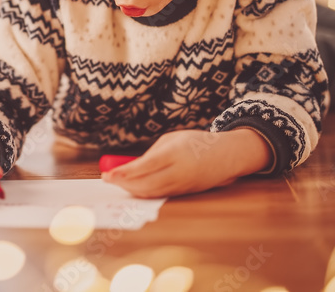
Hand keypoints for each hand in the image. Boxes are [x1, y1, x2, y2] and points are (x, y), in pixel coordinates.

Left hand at [101, 128, 271, 197]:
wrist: (227, 155)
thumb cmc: (195, 142)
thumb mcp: (171, 140)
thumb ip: (151, 154)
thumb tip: (130, 169)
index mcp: (175, 153)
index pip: (144, 166)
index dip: (124, 173)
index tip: (107, 174)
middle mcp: (179, 172)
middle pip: (146, 184)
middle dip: (124, 184)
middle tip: (108, 179)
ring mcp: (184, 185)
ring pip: (152, 193)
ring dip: (132, 190)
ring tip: (117, 182)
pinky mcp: (186, 193)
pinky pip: (160, 195)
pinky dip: (144, 193)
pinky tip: (133, 188)